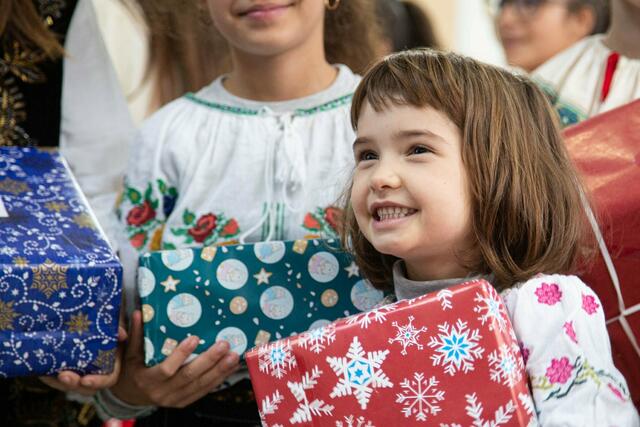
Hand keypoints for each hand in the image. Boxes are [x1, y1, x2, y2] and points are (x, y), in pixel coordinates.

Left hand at [39, 325, 126, 395]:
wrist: (95, 326)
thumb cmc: (110, 329)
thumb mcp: (117, 328)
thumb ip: (119, 331)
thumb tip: (122, 335)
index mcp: (112, 367)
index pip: (107, 380)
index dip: (97, 382)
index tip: (85, 381)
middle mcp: (95, 374)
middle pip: (84, 387)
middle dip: (73, 383)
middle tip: (63, 376)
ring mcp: (80, 374)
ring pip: (69, 384)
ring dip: (58, 382)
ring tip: (47, 374)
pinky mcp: (66, 370)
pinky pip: (56, 378)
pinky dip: (49, 376)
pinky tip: (41, 371)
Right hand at [110, 310, 239, 407]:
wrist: (131, 395)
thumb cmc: (132, 370)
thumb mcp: (129, 353)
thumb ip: (135, 334)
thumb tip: (139, 313)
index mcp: (148, 379)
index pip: (166, 368)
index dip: (181, 354)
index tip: (195, 338)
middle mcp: (162, 392)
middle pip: (189, 377)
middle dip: (209, 360)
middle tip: (224, 344)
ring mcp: (175, 399)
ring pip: (200, 385)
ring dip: (219, 370)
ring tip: (233, 356)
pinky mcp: (184, 402)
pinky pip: (204, 391)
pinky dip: (219, 379)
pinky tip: (230, 367)